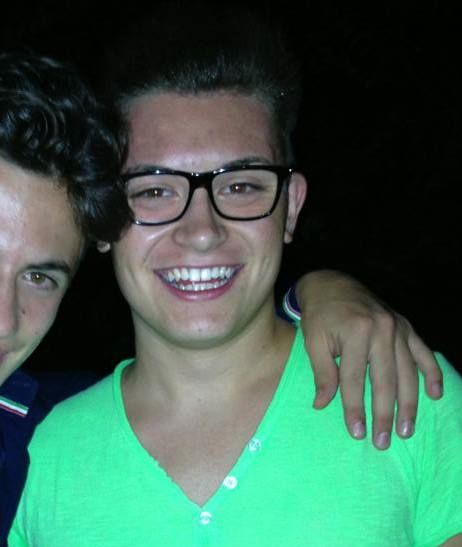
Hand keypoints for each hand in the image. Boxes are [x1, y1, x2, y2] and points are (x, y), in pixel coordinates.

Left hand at [295, 270, 442, 449]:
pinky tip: (435, 394)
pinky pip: (423, 352)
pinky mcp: (405, 325)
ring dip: (409, 403)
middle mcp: (382, 329)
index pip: (355, 379)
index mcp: (356, 331)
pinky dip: (432, 373)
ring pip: (408, 372)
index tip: (357, 433)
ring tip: (406, 430)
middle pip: (385, 380)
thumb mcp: (313, 342)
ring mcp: (397, 326)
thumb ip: (322, 373)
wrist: (331, 284)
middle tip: (383, 442)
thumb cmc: (319, 315)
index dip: (355, 408)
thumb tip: (323, 405)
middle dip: (385, 414)